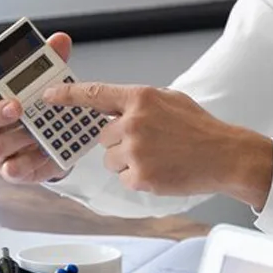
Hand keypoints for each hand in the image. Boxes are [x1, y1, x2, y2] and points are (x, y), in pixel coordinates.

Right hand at [0, 31, 74, 182]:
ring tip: (36, 131)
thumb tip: (59, 40)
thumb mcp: (46, 84)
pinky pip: (13, 169)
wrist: (57, 143)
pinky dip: (29, 161)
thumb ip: (50, 62)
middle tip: (17, 106)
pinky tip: (42, 152)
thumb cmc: (40, 110)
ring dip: (17, 137)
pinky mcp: (10, 170)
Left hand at [53, 79, 272, 208]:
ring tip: (159, 157)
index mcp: (141, 98)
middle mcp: (134, 122)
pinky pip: (124, 178)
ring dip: (128, 161)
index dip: (67, 96)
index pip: (95, 94)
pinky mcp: (140, 175)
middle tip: (150, 143)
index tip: (47, 97)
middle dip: (120, 141)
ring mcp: (136, 150)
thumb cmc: (201, 129)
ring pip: (110, 159)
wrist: (226, 156)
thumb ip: (140, 102)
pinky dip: (139, 178)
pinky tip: (162, 170)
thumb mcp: (171, 100)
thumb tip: (116, 107)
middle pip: (103, 135)